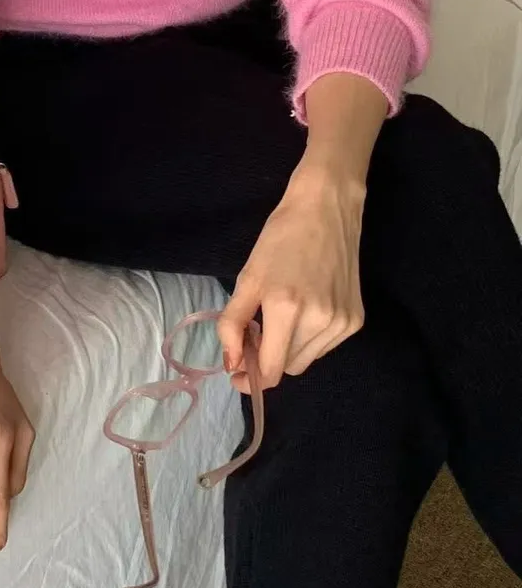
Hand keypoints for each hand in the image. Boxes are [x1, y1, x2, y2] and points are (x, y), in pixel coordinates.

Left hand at [218, 162, 365, 392]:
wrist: (325, 208)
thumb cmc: (280, 238)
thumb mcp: (247, 278)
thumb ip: (232, 324)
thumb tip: (230, 364)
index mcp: (287, 309)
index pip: (272, 371)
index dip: (251, 379)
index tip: (236, 371)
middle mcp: (320, 321)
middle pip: (288, 367)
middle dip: (267, 357)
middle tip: (256, 330)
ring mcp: (343, 322)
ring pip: (306, 359)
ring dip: (288, 348)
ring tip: (281, 315)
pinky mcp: (357, 319)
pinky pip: (324, 346)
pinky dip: (309, 338)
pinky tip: (305, 309)